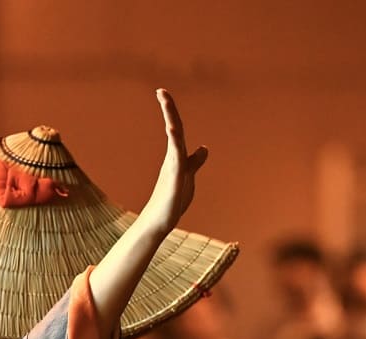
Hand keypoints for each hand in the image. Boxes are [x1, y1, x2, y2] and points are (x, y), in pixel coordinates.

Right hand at [138, 89, 208, 233]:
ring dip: (170, 118)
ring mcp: (173, 165)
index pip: (177, 128)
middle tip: (161, 91)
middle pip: (174, 127)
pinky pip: (176, 155)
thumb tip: (204, 148)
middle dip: (169, 108)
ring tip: (165, 101)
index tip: (162, 94)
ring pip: (174, 138)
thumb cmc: (173, 199)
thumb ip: (196, 161)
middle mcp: (174, 156)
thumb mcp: (189, 175)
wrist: (160, 220)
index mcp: (177, 154)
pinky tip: (173, 128)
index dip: (171, 111)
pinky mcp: (175, 177)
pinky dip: (175, 140)